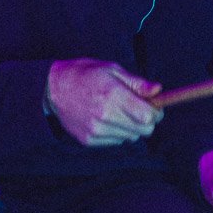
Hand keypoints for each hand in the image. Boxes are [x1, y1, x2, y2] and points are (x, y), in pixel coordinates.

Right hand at [46, 59, 162, 146]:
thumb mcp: (112, 70)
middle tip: (138, 109)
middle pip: (143, 130)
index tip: (154, 106)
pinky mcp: (89, 140)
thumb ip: (137, 83)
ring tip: (118, 111)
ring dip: (131, 127)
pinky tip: (106, 119)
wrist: (54, 89)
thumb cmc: (85, 75)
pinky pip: (116, 142)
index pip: (147, 116)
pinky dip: (117, 132)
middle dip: (146, 121)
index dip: (156, 112)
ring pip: (131, 137)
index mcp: (112, 94)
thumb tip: (158, 90)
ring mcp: (96, 130)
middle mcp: (104, 115)